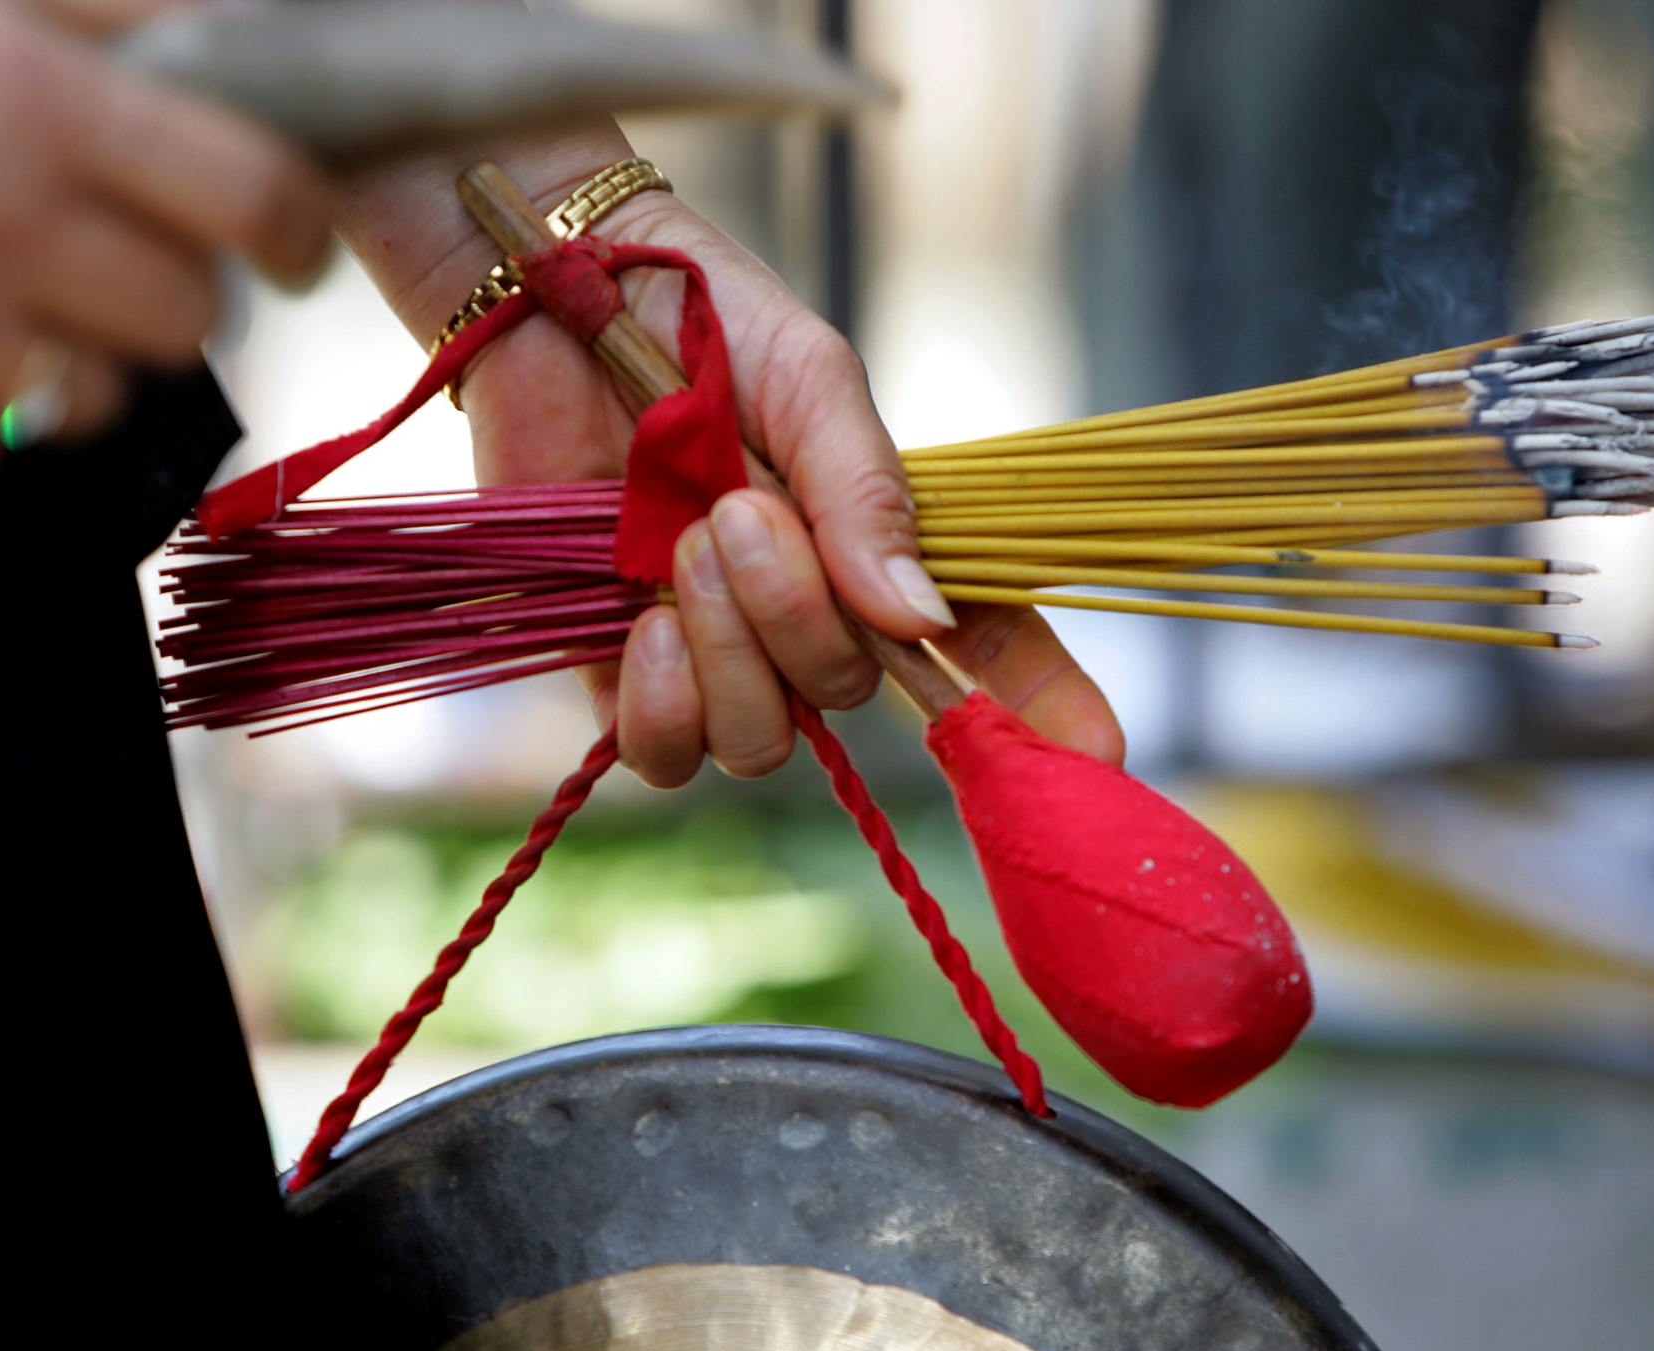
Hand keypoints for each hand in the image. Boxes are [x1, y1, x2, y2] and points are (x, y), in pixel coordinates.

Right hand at [0, 0, 332, 488]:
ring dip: (79, 367)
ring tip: (23, 308)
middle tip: (127, 263)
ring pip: (91, 407)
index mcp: (39, 103)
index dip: (297, 231)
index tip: (293, 244)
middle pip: (186, 323)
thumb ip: (122, 18)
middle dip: (174, 296)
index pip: (249, 199)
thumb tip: (244, 44)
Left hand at [457, 190, 1125, 784]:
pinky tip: (644, 622)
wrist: (556, 290)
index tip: (1098, 753)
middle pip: (850, 692)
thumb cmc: (700, 316)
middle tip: (738, 508)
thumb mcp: (811, 380)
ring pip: (763, 740)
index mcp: (875, 541)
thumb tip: (924, 624)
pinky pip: (665, 756)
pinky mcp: (620, 669)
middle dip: (798, 614)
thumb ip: (867, 494)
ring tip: (687, 541)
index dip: (1040, 705)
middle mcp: (805, 609)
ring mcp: (716, 647)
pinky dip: (663, 706)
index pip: (980, 644)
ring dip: (731, 651)